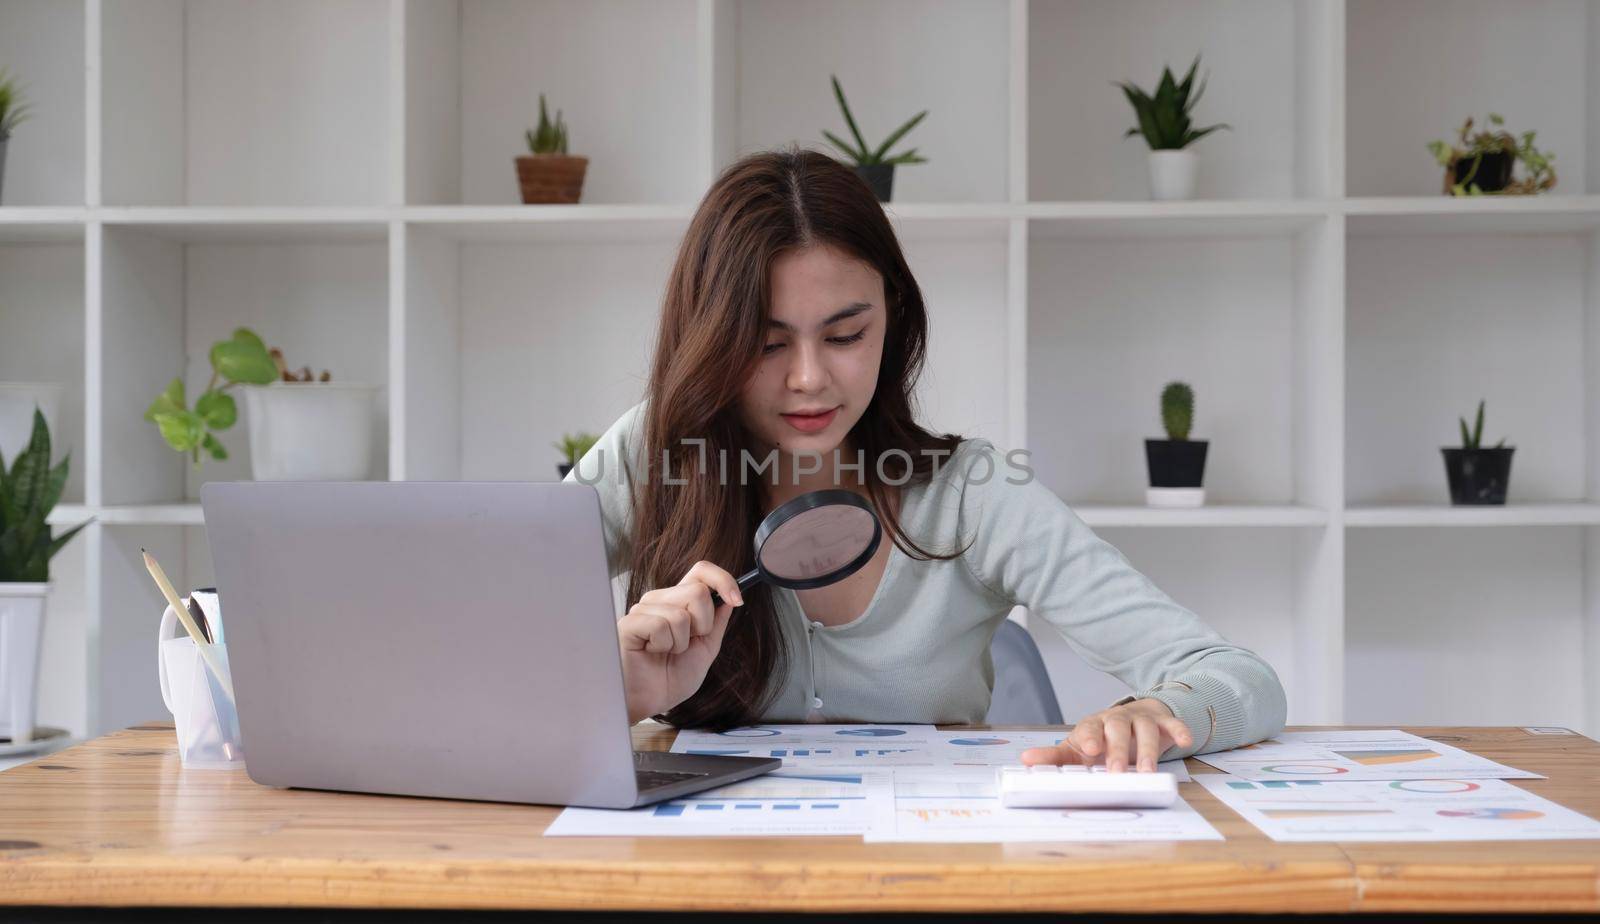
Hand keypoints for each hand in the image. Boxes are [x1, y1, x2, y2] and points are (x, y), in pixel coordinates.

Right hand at [617, 561, 743, 723]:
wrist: (647, 702)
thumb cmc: (667, 679)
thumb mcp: (705, 650)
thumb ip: (717, 624)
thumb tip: (729, 600)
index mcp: (678, 602)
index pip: (701, 571)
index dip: (723, 580)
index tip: (736, 599)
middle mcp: (660, 600)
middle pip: (698, 591)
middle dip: (702, 625)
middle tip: (685, 645)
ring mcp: (643, 610)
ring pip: (680, 614)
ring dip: (680, 642)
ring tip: (665, 652)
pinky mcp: (629, 623)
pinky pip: (660, 626)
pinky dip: (663, 646)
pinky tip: (651, 652)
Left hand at [1020, 698, 1192, 772]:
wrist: (1136, 717)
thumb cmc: (1103, 738)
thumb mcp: (1078, 748)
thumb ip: (1054, 756)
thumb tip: (1025, 760)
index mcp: (1094, 725)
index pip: (1089, 727)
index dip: (1089, 736)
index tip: (1090, 749)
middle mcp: (1116, 719)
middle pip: (1117, 728)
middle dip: (1117, 750)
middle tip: (1117, 772)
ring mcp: (1140, 719)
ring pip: (1144, 729)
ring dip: (1147, 749)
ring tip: (1148, 772)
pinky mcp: (1162, 722)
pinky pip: (1172, 724)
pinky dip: (1179, 730)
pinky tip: (1185, 741)